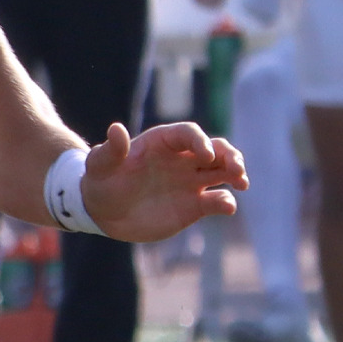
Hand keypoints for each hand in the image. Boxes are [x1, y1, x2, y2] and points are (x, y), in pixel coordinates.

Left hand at [80, 122, 246, 242]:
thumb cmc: (101, 182)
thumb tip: (116, 129)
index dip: (200, 141)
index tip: (204, 156)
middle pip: (215, 149)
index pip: (189, 134)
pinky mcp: (195, 205)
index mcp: (162, 142)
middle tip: (236, 169)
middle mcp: (182, 158)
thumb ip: (111, 150)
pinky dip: (226, 202)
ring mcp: (190, 181)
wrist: (104, 212)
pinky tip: (226, 206)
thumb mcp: (100, 166)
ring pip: (223, 170)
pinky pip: (217, 200)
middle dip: (229, 155)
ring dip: (236, 173)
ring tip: (242, 183)